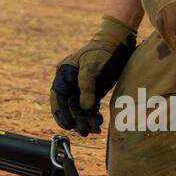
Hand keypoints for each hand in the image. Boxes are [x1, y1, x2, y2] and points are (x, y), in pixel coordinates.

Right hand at [50, 15, 136, 134]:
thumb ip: (86, 86)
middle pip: (69, 105)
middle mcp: (70, 81)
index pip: (58, 96)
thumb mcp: (92, 66)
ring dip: (85, 120)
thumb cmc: (102, 51)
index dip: (61, 112)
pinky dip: (93, 115)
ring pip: (80, 108)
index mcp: (64, 73)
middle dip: (76, 120)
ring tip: (94, 130)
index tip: (68, 125)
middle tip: (83, 132)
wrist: (117, 43)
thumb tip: (84, 107)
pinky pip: (90, 106)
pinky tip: (98, 123)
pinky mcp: (93, 90)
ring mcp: (82, 86)